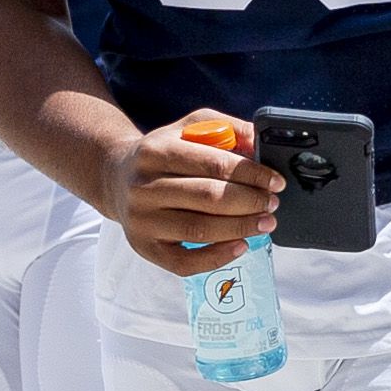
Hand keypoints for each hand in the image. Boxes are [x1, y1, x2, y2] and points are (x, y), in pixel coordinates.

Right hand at [105, 108, 277, 274]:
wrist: (116, 178)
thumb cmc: (162, 154)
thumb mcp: (188, 128)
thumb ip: (225, 129)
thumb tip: (259, 141)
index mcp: (155, 151)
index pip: (213, 164)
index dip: (251, 174)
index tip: (275, 181)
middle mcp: (143, 186)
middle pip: (208, 197)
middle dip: (249, 202)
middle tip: (272, 204)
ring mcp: (141, 220)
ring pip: (199, 229)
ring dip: (240, 228)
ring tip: (264, 224)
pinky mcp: (143, 247)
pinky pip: (184, 262)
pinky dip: (217, 257)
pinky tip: (240, 246)